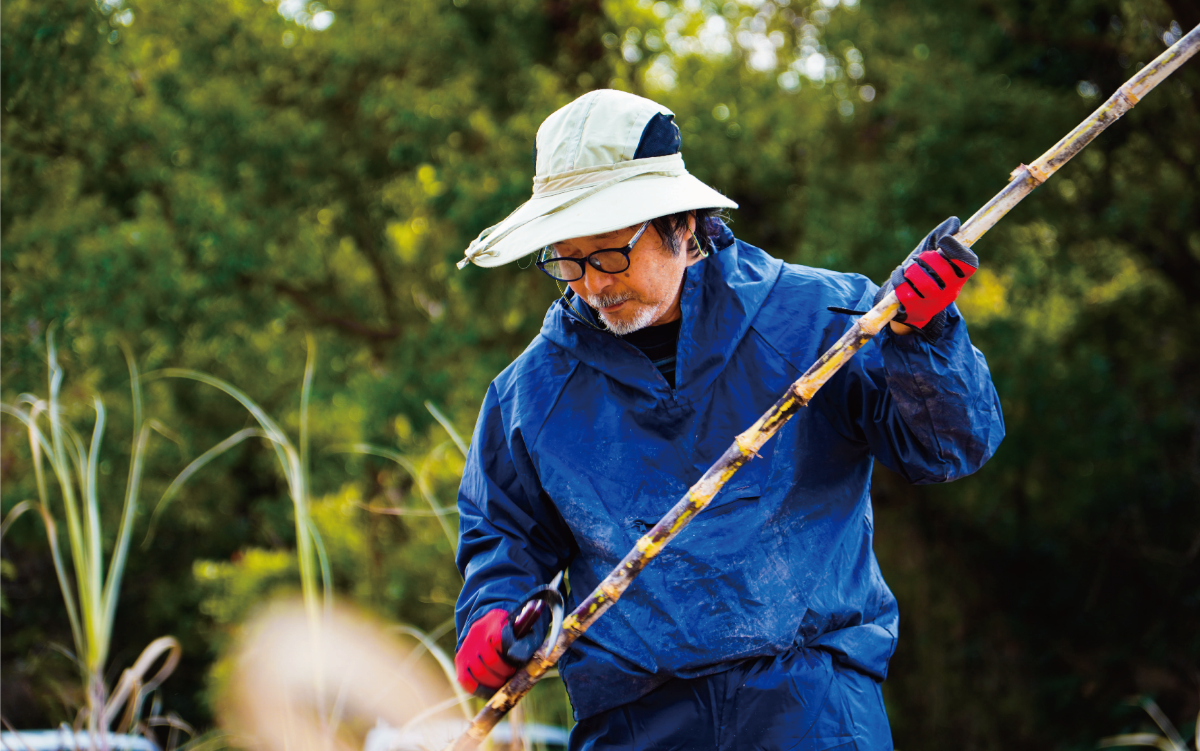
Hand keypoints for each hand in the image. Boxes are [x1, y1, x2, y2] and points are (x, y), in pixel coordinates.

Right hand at [455, 609, 517, 694]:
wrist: (493, 627)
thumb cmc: (515, 633)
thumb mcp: (525, 632)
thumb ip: (526, 644)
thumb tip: (516, 657)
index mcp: (496, 619)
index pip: (500, 640)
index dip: (512, 657)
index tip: (519, 662)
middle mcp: (477, 631)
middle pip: (491, 660)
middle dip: (505, 672)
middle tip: (512, 674)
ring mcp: (466, 646)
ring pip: (480, 672)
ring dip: (495, 682)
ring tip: (504, 679)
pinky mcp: (460, 660)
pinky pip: (466, 680)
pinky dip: (481, 689)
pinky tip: (492, 689)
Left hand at [877, 217, 978, 339]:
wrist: (908, 303)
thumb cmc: (923, 272)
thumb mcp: (932, 253)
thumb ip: (942, 235)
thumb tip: (954, 222)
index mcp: (959, 276)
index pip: (969, 264)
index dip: (958, 250)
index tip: (944, 241)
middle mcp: (950, 291)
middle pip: (943, 270)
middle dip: (927, 258)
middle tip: (921, 257)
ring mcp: (933, 303)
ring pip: (924, 282)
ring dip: (912, 269)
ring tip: (910, 267)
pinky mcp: (915, 310)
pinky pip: (905, 290)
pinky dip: (899, 277)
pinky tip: (900, 275)